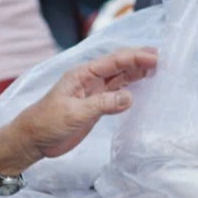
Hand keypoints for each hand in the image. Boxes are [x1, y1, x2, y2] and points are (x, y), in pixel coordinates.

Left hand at [8, 47, 156, 164]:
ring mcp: (94, 92)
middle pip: (119, 66)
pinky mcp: (96, 106)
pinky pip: (117, 93)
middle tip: (164, 58)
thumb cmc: (47, 122)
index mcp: (83, 74)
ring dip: (138, 73)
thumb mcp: (75, 113)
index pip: (114, 61)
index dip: (135, 58)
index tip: (156, 58)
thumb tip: (130, 97)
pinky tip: (142, 87)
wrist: (33, 140)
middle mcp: (90, 79)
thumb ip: (102, 104)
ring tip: (159, 69)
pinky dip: (131, 89)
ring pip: (120, 78)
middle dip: (140, 60)